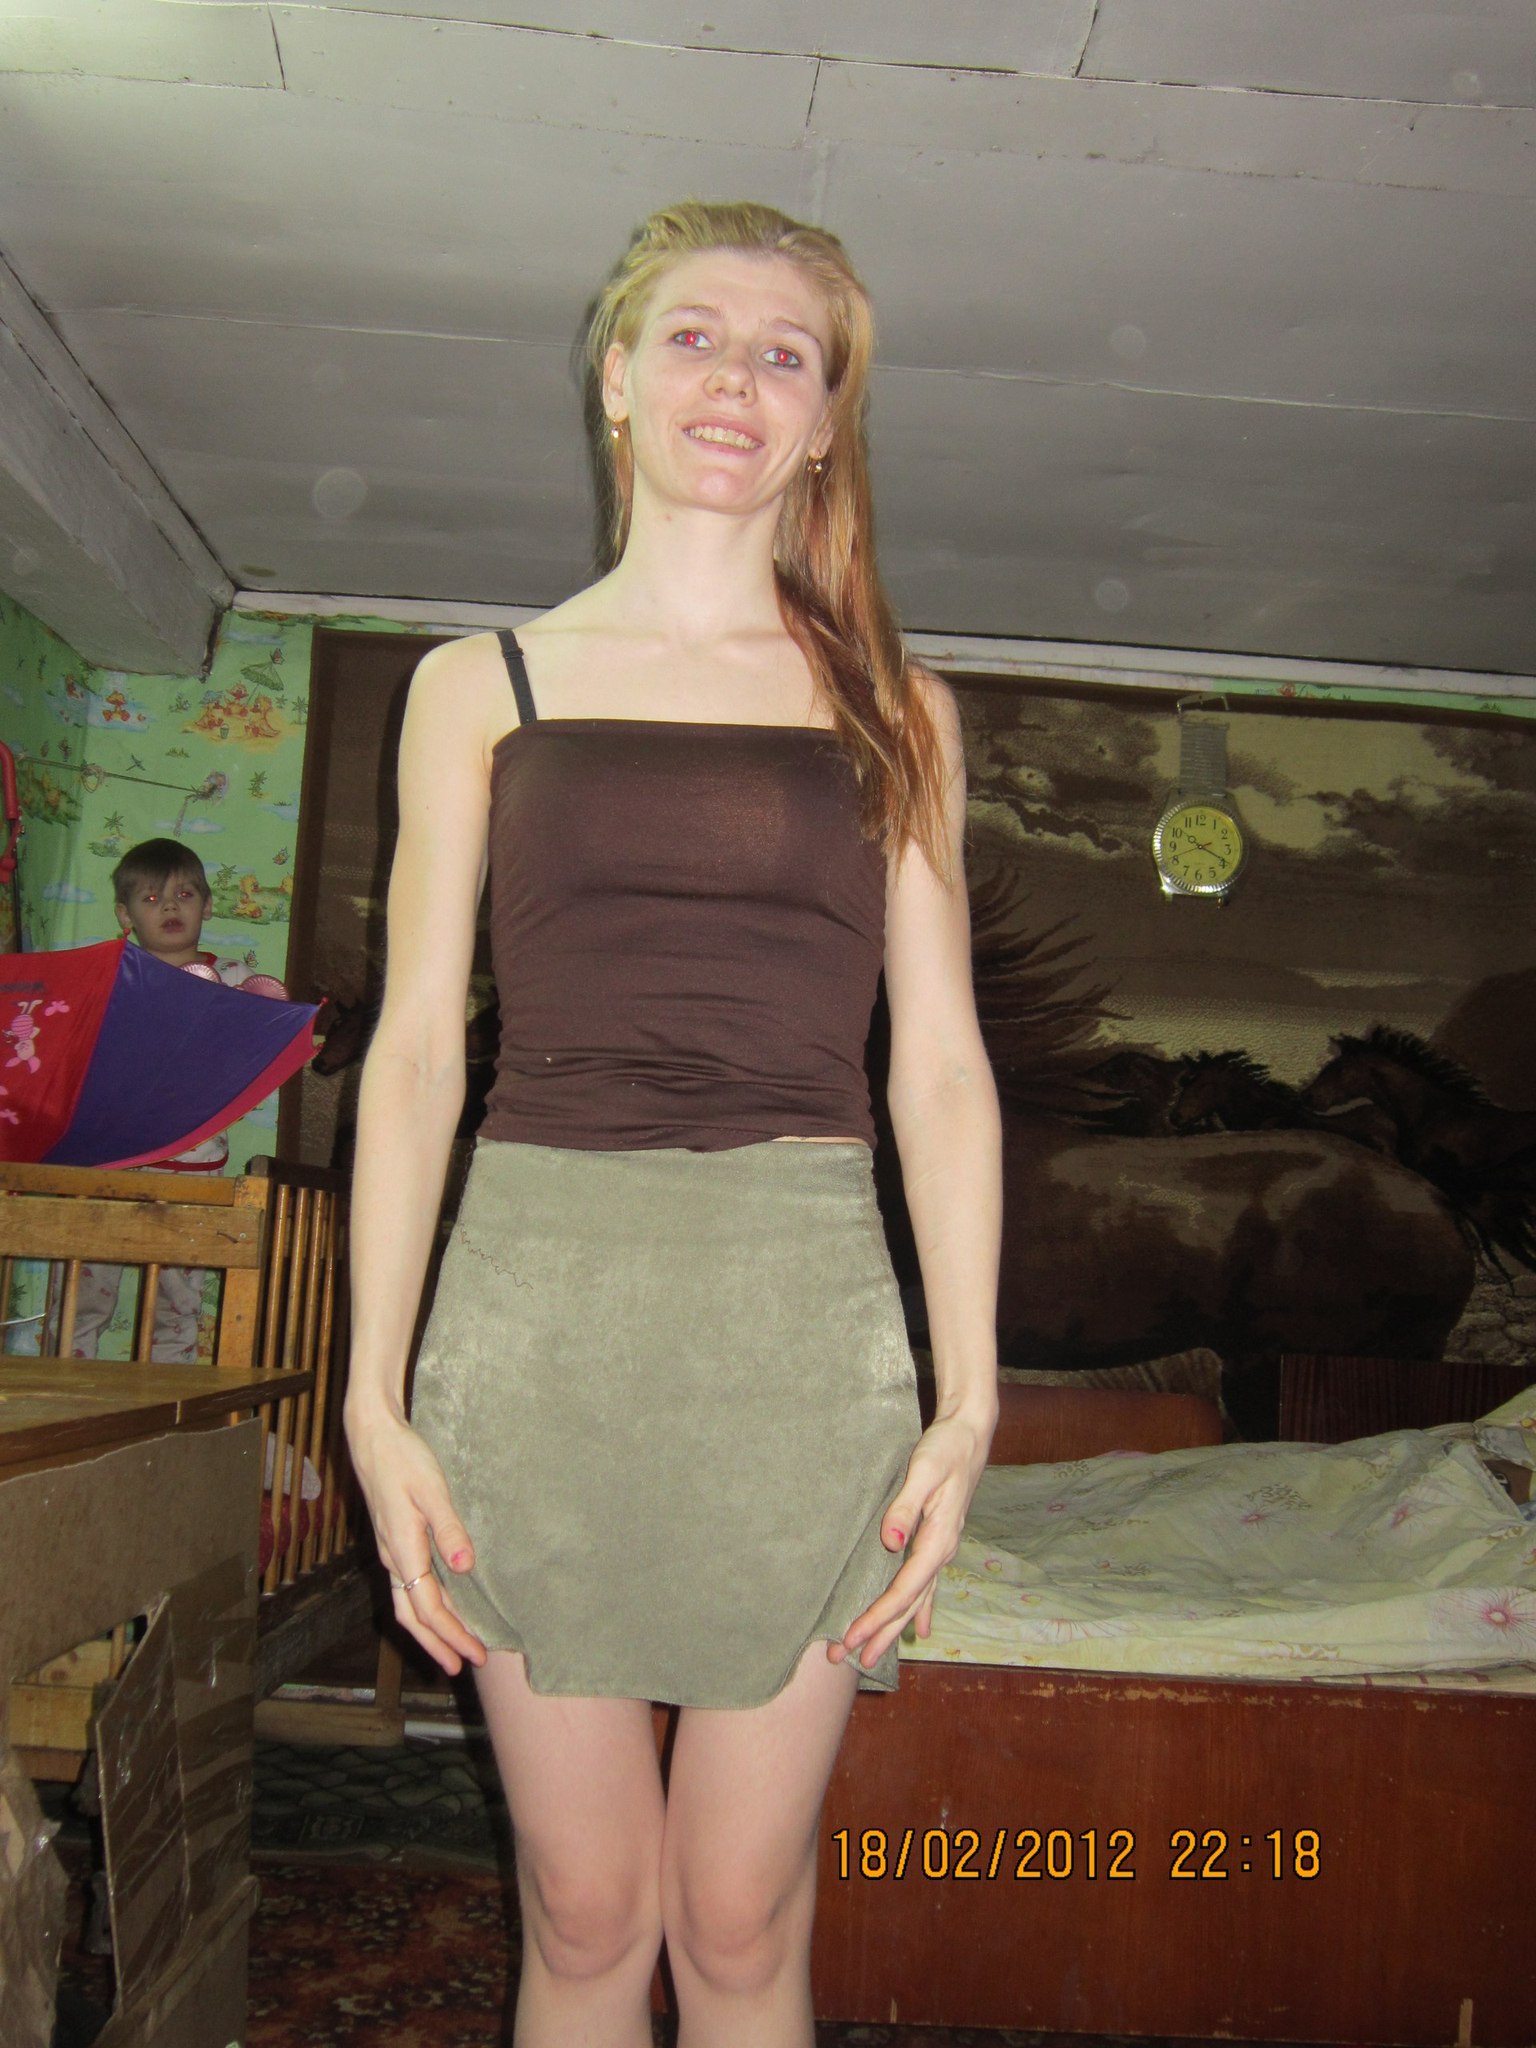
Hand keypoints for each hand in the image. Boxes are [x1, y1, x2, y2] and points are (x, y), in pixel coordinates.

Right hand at [344, 1402, 486, 1676]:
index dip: (453, 1634)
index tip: (476, 1653)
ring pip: (405, 1604)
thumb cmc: (403, 1459)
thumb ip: (449, 1529)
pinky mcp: (392, 1540)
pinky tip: (439, 1606)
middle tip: (464, 1665)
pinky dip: (422, 1607)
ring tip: (450, 1649)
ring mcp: (390, 1550)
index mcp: (403, 1550)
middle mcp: (393, 1557)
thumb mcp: (432, 1489)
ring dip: (429, 1630)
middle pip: (412, 1616)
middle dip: (439, 1644)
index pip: (429, 1608)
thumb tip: (465, 1568)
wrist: (371, 1437)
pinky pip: (406, 1587)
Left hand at [830, 1405, 993, 1674]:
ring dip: (893, 1628)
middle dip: (878, 1634)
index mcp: (938, 1540)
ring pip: (916, 1600)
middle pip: (908, 1605)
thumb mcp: (923, 1471)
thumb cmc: (945, 1449)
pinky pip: (926, 1586)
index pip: (903, 1591)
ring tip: (871, 1655)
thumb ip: (905, 1506)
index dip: (877, 1617)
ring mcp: (942, 1549)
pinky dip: (918, 1610)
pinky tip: (918, 1629)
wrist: (970, 1435)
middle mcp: (942, 1552)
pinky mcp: (938, 1541)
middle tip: (846, 1660)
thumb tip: (890, 1542)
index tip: (850, 1637)